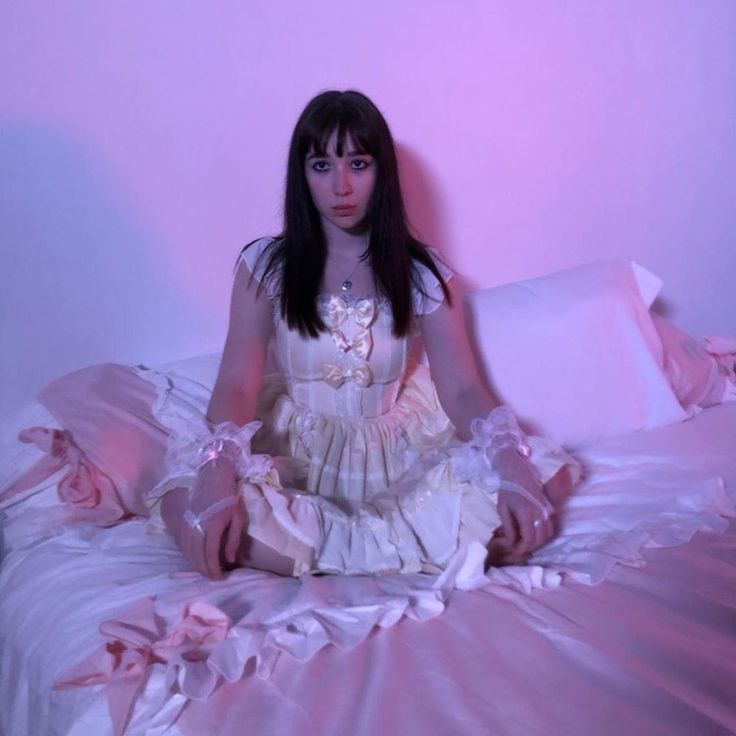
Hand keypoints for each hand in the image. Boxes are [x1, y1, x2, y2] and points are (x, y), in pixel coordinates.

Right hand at [161, 456, 245, 578]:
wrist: (210, 476)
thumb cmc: (228, 496)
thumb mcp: (237, 516)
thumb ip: (233, 539)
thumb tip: (230, 560)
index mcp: (212, 527)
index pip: (210, 556)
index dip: (214, 570)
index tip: (220, 578)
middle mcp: (196, 528)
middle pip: (197, 557)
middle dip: (205, 571)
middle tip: (213, 578)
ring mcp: (187, 525)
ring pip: (188, 552)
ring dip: (196, 565)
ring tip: (205, 571)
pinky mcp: (181, 522)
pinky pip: (182, 545)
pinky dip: (188, 555)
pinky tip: (195, 559)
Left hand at [485, 447, 554, 566]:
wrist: (519, 473)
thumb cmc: (508, 490)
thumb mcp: (503, 509)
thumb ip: (508, 527)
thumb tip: (511, 543)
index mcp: (526, 513)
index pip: (528, 539)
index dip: (521, 549)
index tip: (514, 552)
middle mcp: (540, 514)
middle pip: (539, 540)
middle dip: (529, 549)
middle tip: (519, 551)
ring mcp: (546, 512)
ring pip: (547, 536)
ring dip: (537, 544)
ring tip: (526, 545)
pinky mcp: (549, 510)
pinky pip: (551, 528)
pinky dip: (544, 536)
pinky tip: (534, 537)